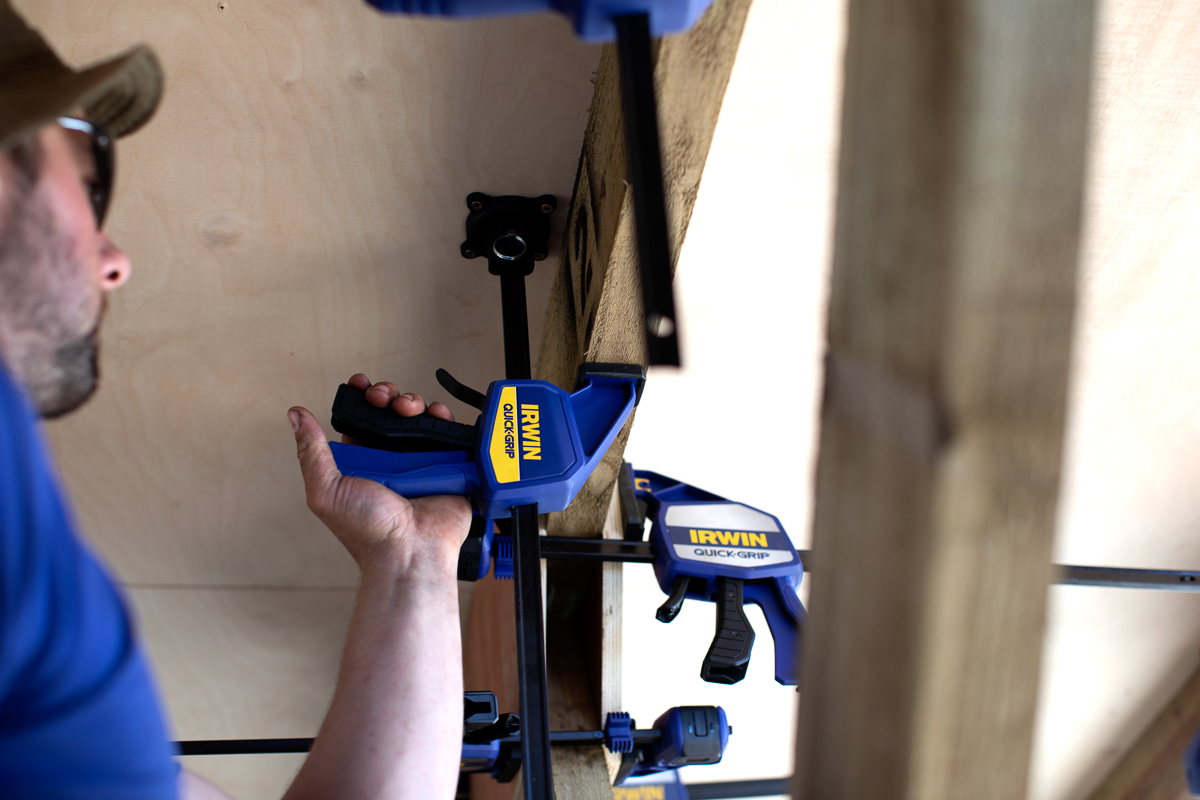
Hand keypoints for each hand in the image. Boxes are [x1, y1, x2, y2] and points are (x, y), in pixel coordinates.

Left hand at [288, 374, 469, 572]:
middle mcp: (392, 463)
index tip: (363, 387)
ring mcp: (421, 465)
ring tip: (410, 410)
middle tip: (386, 399)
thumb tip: (296, 416)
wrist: (410, 553)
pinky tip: (437, 417)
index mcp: (363, 465)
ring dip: (415, 404)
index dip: (363, 400)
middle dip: (390, 397)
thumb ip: (312, 452)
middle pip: (393, 415)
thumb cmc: (368, 533)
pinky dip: (446, 421)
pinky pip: (450, 437)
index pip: (362, 421)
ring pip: (421, 421)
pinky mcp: (449, 469)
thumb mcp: (327, 491)